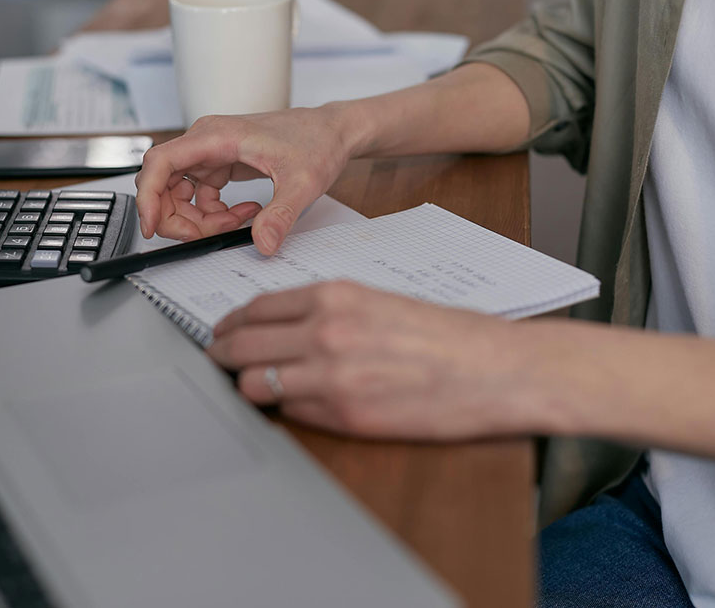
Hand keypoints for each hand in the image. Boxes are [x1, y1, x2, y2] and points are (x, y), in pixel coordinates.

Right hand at [135, 105, 354, 254]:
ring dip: (199, 219)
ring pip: (180, 193)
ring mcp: (211, 153)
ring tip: (237, 223)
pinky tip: (245, 214)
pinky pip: (200, 196)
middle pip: (164, 183)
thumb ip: (281, 215)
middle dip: (177, 218)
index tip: (151, 226)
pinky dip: (214, 214)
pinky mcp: (220, 164)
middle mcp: (206, 141)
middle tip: (204, 236)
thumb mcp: (303, 183)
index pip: (161, 162)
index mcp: (215, 136)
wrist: (333, 131)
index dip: (148, 196)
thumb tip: (263, 244)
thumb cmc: (317, 141)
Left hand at [207, 281, 539, 439]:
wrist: (496, 370)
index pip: (256, 309)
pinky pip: (293, 414)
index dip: (230, 324)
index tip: (223, 332)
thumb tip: (284, 328)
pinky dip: (288, 410)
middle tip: (217, 361)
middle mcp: (326, 333)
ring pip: (256, 384)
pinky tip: (296, 405)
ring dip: (249, 387)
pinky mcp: (346, 418)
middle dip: (222, 355)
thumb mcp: (380, 302)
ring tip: (250, 387)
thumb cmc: (448, 335)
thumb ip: (328, 312)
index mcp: (335, 297)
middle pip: (242, 345)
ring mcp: (332, 378)